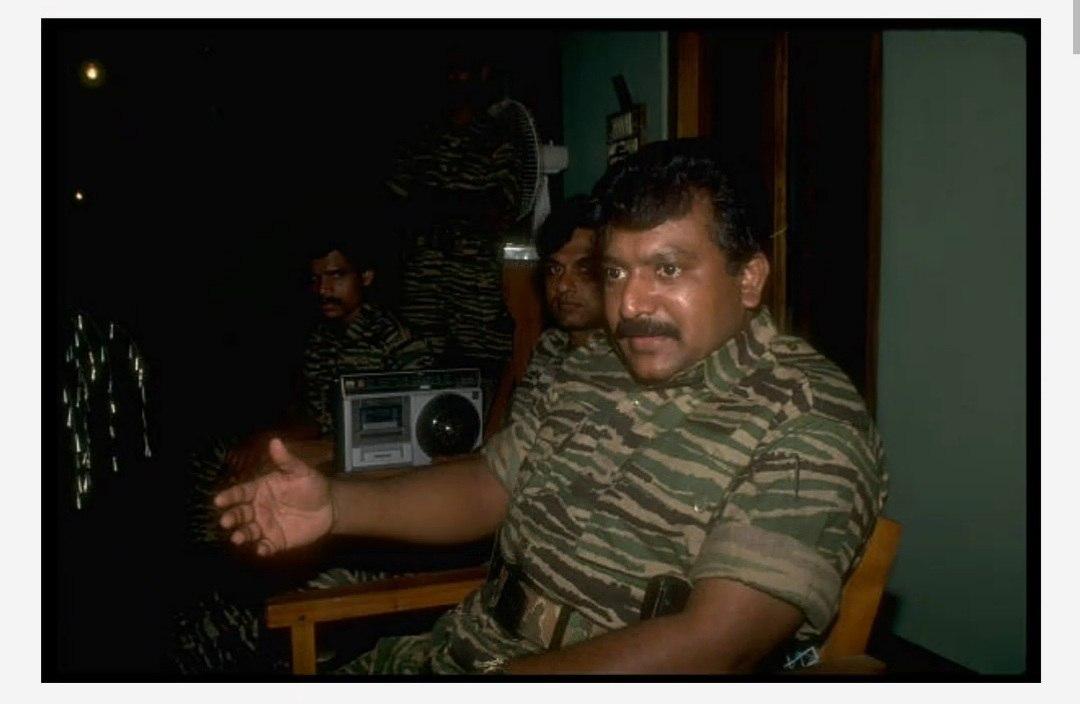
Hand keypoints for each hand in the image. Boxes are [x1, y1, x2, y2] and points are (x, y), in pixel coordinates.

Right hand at [214, 438, 333, 555]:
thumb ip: (286, 460)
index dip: (230, 496)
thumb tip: (275, 441)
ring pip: (248, 531)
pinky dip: (262, 549)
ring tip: (238, 538)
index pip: (241, 492)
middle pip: (240, 513)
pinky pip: (266, 546)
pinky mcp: (276, 541)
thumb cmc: (312, 485)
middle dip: (232, 517)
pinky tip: (261, 550)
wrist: (329, 507)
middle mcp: (258, 508)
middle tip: (226, 521)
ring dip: (242, 535)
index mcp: (260, 489)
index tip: (219, 500)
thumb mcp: (300, 471)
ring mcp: (266, 525)